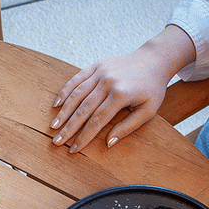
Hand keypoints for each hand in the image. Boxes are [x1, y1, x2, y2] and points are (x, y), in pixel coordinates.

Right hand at [50, 52, 169, 152]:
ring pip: (76, 95)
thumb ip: (127, 127)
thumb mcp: (147, 111)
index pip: (97, 121)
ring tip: (53, 126)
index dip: (83, 137)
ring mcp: (100, 72)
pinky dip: (65, 91)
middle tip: (57, 142)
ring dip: (63, 112)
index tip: (74, 149)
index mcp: (120, 95)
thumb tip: (108, 143)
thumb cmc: (152, 88)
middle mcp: (107, 82)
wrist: (154, 59)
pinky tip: (57, 104)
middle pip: (83, 109)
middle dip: (68, 128)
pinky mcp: (96, 66)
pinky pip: (77, 79)